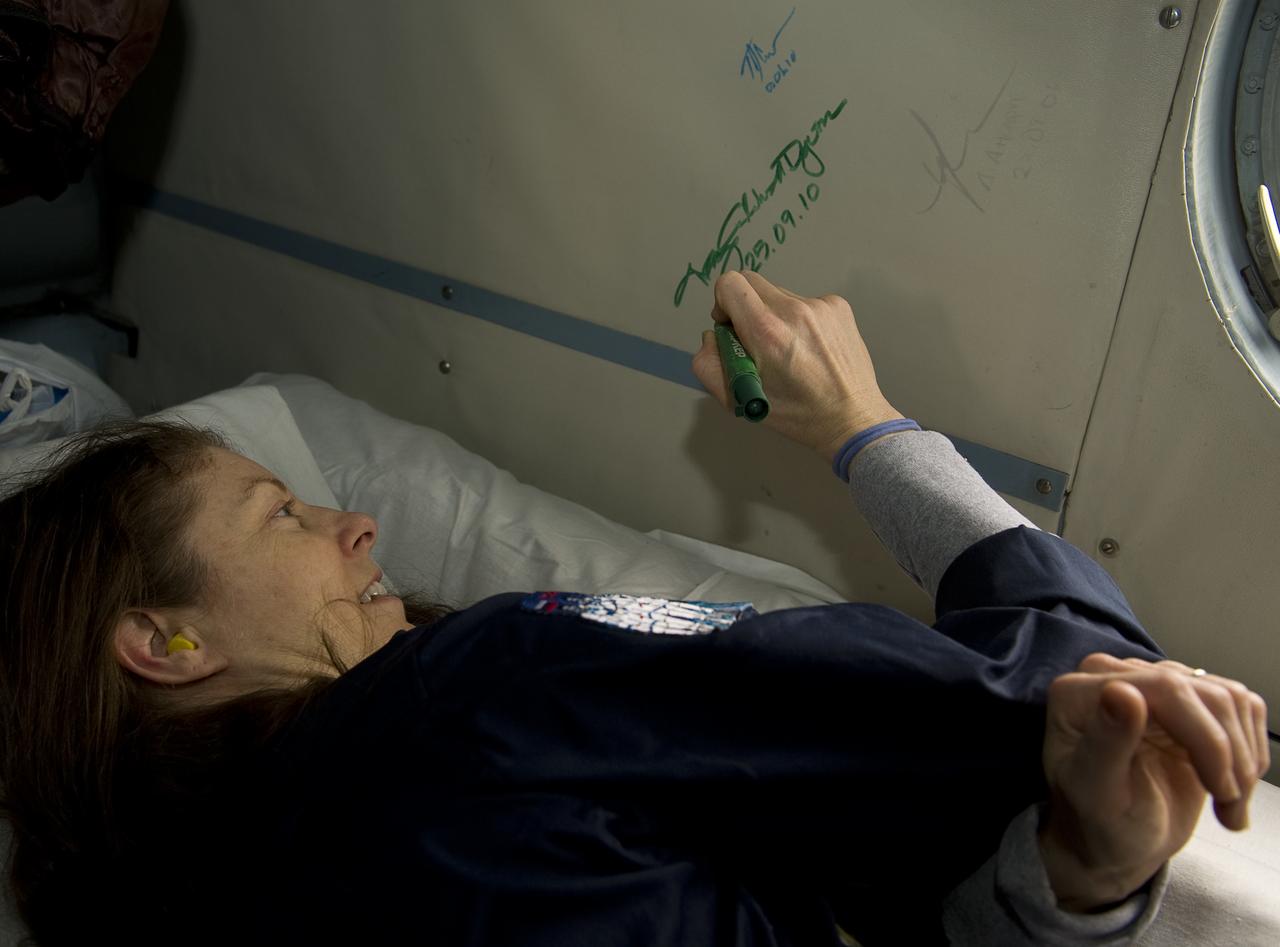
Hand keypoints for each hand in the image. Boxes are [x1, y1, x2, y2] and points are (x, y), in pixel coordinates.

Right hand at [690, 271, 902, 461]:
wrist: (852, 418)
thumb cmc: (796, 415)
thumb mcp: (738, 400)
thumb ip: (708, 363)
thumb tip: (713, 335)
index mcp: (766, 330)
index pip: (729, 283)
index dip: (723, 303)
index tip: (731, 326)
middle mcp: (794, 309)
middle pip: (752, 282)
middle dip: (745, 307)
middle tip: (756, 340)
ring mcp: (821, 305)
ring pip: (779, 294)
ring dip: (774, 315)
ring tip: (790, 350)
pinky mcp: (839, 306)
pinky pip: (805, 301)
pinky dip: (799, 320)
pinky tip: (810, 348)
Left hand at [1039, 653, 1269, 910]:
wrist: (1115, 839)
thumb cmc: (1099, 822)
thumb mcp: (1097, 795)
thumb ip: (1104, 744)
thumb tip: (1119, 691)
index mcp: (1078, 692)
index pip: (1167, 687)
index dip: (1208, 738)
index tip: (1221, 790)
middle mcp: (1112, 675)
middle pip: (1207, 693)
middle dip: (1229, 755)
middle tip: (1228, 804)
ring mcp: (1151, 682)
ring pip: (1230, 699)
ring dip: (1243, 759)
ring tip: (1228, 802)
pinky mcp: (1182, 697)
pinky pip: (1240, 707)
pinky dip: (1248, 753)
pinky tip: (1230, 786)